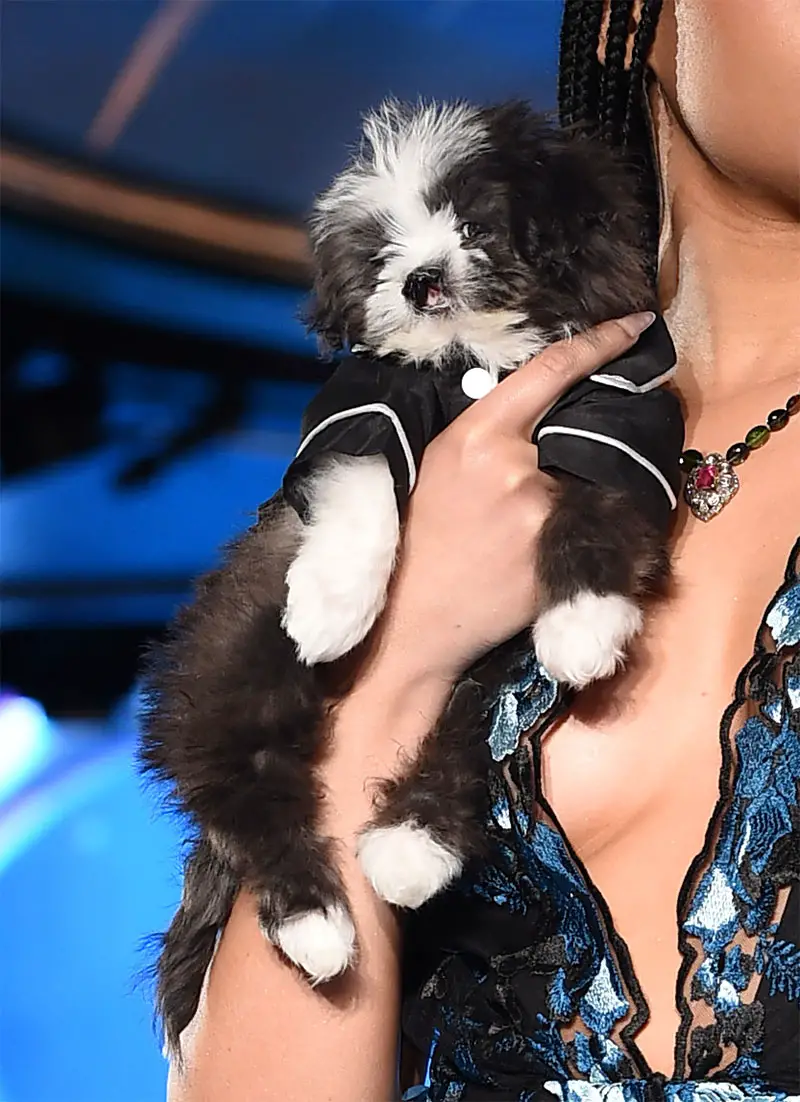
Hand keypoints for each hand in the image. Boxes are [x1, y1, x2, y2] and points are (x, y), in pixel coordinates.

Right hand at [371, 312, 656, 682]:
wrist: (410, 624)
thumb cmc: (413, 543)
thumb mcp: (433, 468)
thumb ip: (483, 435)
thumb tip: (531, 411)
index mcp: (475, 437)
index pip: (549, 372)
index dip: (599, 341)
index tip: (634, 323)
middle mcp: (516, 468)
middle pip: (569, 435)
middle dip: (559, 451)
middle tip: (518, 490)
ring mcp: (544, 514)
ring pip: (576, 486)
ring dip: (558, 501)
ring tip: (506, 540)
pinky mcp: (561, 556)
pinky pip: (582, 528)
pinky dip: (567, 535)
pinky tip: (524, 560)